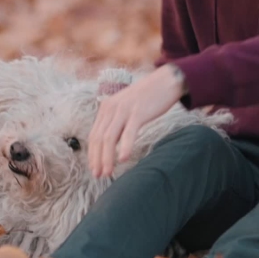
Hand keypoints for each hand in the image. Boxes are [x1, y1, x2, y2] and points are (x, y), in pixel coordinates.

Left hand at [88, 63, 185, 177]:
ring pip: (109, 138)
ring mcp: (124, 110)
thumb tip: (110, 144)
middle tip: (98, 175)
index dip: (92, 154)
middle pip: (99, 138)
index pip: (94, 135)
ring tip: (108, 172)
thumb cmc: (147, 98)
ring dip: (107, 158)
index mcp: (106, 108)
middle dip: (97, 159)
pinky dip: (124, 147)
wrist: (165, 81)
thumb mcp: (126, 108)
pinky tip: (123, 159)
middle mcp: (111, 108)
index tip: (94, 169)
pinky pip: (128, 132)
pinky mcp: (138, 113)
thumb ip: (117, 123)